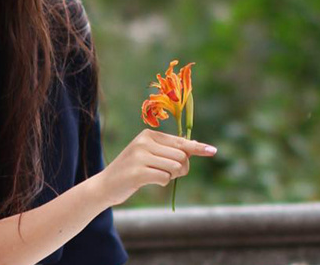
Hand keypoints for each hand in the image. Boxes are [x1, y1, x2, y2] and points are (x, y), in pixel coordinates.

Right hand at [95, 129, 216, 206]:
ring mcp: (139, 156)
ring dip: (171, 176)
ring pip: (175, 167)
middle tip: (167, 173)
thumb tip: (196, 145)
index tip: (213, 151)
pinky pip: (165, 178)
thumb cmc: (132, 170)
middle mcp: (144, 142)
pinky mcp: (137, 172)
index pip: (180, 142)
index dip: (197, 148)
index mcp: (148, 135)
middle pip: (181, 156)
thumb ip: (170, 150)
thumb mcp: (149, 154)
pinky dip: (162, 182)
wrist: (106, 184)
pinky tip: (148, 181)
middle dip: (181, 169)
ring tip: (156, 176)